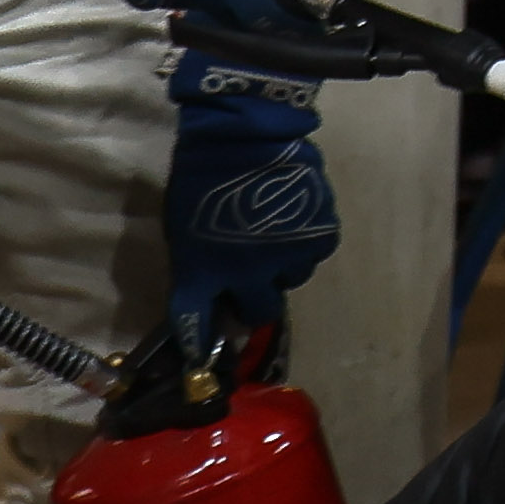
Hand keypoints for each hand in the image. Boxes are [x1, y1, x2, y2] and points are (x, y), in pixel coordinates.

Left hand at [161, 65, 339, 352]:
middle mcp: (247, 275)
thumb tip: (213, 289)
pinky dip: (305, 242)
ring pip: (291, 279)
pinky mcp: (319, 234)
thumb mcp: (185, 227)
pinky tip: (294, 220)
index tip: (202, 369)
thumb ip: (200, 263)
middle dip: (254, 298)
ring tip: (274, 236)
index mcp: (203, 272)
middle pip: (258, 311)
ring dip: (282, 266)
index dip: (199, 347)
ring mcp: (287, 256)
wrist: (244, 134)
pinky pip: (314, 252)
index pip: (195, 324)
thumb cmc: (201, 177)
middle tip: (251, 277)